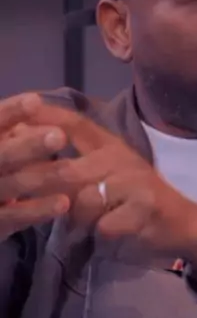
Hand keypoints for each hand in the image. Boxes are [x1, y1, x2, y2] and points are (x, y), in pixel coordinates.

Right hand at [0, 93, 69, 240]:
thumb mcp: (2, 144)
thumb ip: (11, 128)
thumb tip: (37, 106)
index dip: (11, 112)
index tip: (35, 101)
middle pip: (1, 155)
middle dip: (28, 146)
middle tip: (58, 136)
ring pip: (11, 185)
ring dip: (42, 177)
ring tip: (70, 170)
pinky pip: (16, 216)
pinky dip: (39, 209)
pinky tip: (64, 203)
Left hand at [26, 101, 196, 268]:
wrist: (185, 224)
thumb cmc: (138, 202)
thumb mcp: (109, 176)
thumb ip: (75, 168)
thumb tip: (28, 159)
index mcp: (112, 146)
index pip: (75, 124)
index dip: (47, 117)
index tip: (19, 113)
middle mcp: (121, 159)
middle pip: (69, 170)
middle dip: (46, 188)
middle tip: (29, 198)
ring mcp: (134, 182)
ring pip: (84, 201)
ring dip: (79, 220)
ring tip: (85, 226)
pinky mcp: (144, 207)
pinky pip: (104, 226)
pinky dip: (103, 235)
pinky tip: (113, 233)